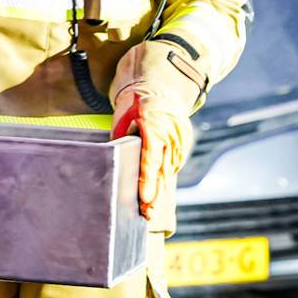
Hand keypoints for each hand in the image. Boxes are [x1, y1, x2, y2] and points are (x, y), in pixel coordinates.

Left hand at [111, 89, 188, 219]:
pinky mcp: (184, 141)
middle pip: (163, 168)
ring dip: (161, 190)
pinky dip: (166, 179)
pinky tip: (159, 195)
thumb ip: (120, 138)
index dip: (147, 179)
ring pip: (170, 169)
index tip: (145, 198)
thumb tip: (113, 160)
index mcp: (153, 123)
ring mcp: (180, 137)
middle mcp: (171, 132)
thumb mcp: (122, 116)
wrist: (160, 85)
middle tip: (147, 212)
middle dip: (155, 193)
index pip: (150, 157)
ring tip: (151, 210)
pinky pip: (174, 164)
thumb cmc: (135, 101)